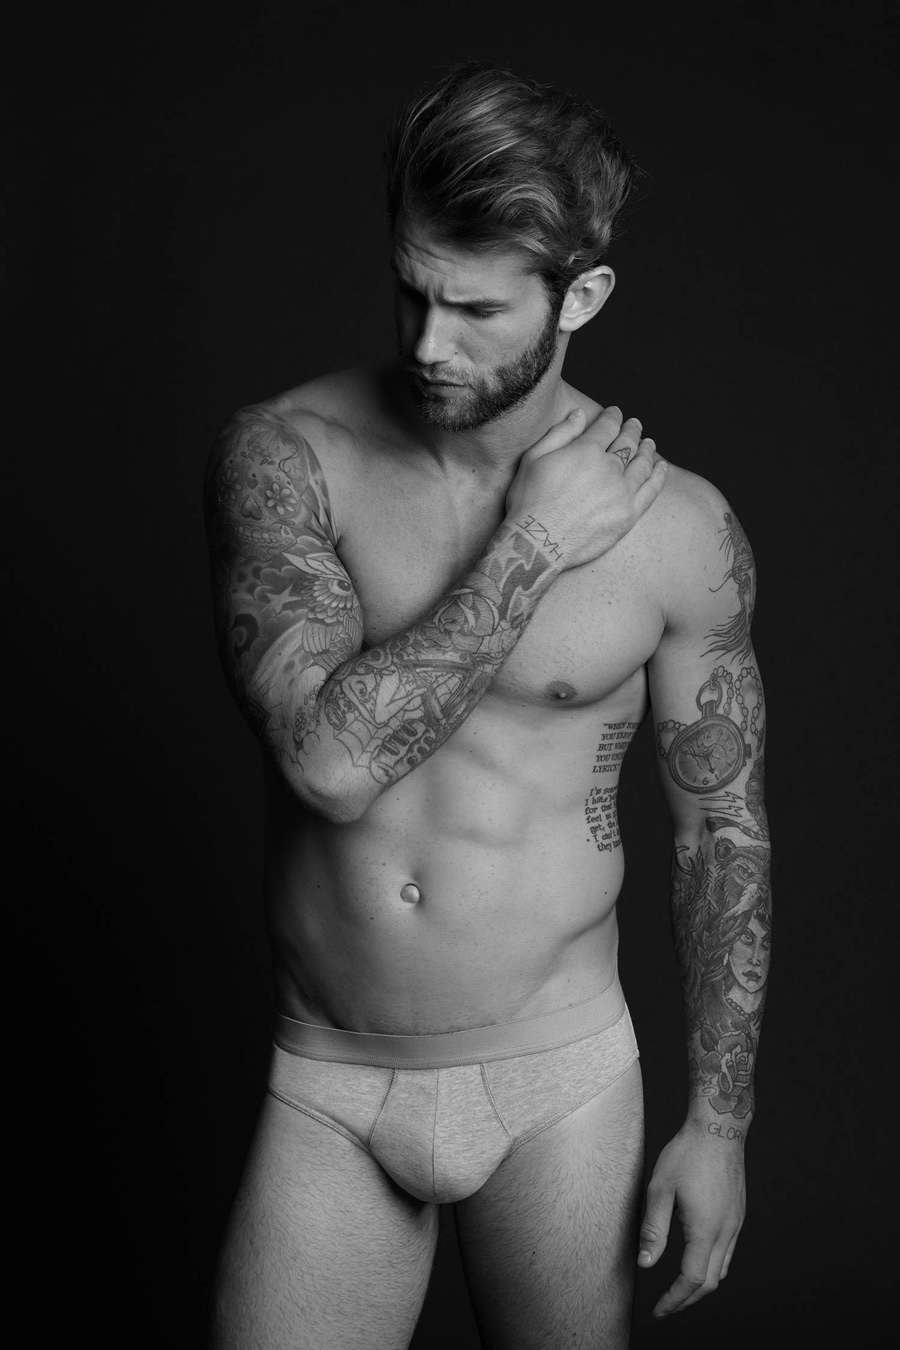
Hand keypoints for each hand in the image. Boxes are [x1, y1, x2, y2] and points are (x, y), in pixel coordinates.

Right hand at [504, 405, 666, 569]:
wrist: (538, 543)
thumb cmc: (529, 500)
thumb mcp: (534, 458)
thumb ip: (560, 433)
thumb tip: (580, 414)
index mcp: (587, 450)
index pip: (607, 426)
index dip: (613, 416)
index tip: (615, 413)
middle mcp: (609, 468)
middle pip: (628, 443)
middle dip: (632, 430)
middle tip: (634, 425)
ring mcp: (622, 492)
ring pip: (643, 464)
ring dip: (647, 450)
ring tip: (649, 444)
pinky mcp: (628, 515)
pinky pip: (650, 490)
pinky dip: (658, 476)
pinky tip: (661, 467)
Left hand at [638, 1121, 746, 1317]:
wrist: (719, 1128)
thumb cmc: (686, 1154)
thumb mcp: (660, 1189)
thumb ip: (654, 1230)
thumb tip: (646, 1264)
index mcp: (706, 1230)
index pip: (692, 1280)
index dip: (674, 1300)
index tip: (658, 1310)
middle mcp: (726, 1231)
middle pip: (710, 1282)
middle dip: (687, 1299)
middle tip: (666, 1305)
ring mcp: (736, 1223)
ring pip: (722, 1269)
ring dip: (701, 1284)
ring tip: (679, 1288)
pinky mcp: (738, 1213)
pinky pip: (727, 1251)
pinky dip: (711, 1265)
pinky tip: (696, 1256)